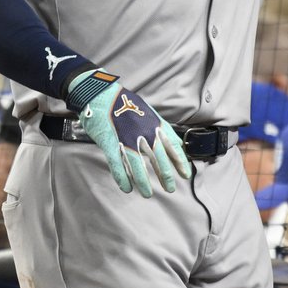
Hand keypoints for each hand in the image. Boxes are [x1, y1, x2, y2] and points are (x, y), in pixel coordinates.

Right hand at [66, 69, 191, 197]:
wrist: (101, 94)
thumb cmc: (126, 104)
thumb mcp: (149, 113)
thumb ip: (163, 129)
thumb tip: (178, 143)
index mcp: (155, 125)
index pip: (173, 146)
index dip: (180, 162)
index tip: (186, 174)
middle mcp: (144, 133)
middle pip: (158, 158)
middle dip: (165, 176)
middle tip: (170, 189)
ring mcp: (126, 139)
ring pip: (138, 166)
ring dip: (143, 182)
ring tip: (147, 194)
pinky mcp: (109, 143)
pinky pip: (117, 165)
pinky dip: (122, 178)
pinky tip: (127, 188)